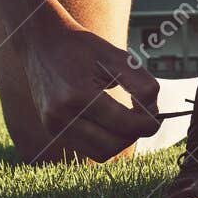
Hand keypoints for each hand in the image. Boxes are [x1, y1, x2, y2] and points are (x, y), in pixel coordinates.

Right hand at [20, 19, 160, 161]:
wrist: (42, 43)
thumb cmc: (82, 47)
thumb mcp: (117, 57)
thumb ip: (142, 84)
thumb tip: (153, 114)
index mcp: (78, 95)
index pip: (125, 125)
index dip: (149, 123)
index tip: (155, 114)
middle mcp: (62, 115)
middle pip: (115, 145)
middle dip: (135, 134)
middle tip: (142, 116)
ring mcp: (54, 126)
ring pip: (102, 153)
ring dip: (120, 141)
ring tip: (126, 120)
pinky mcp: (53, 131)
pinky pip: (88, 150)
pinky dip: (104, 141)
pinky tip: (109, 122)